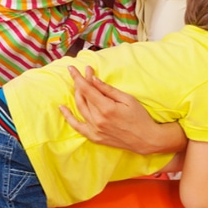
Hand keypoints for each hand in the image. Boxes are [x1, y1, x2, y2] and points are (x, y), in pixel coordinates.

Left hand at [60, 66, 176, 153]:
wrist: (145, 139)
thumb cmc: (139, 117)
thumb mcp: (127, 99)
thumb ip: (108, 90)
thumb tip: (93, 79)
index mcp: (106, 108)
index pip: (87, 89)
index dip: (78, 77)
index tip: (72, 68)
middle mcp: (98, 120)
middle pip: (83, 97)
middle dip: (81, 82)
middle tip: (83, 73)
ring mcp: (95, 130)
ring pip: (80, 108)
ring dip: (77, 94)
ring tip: (77, 84)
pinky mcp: (95, 137)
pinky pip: (77, 126)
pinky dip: (68, 117)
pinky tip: (62, 107)